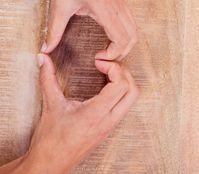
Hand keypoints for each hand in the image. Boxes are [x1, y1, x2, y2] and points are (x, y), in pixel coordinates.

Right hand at [19, 54, 137, 173]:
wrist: (50, 165)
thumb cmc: (51, 140)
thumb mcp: (50, 105)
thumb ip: (47, 78)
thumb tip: (43, 58)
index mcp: (95, 114)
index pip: (121, 86)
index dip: (114, 68)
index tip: (98, 62)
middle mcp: (107, 121)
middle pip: (133, 91)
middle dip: (123, 72)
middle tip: (106, 65)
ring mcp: (110, 126)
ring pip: (131, 100)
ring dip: (124, 82)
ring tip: (106, 73)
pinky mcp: (108, 128)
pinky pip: (124, 106)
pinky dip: (121, 91)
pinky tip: (105, 86)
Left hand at [42, 0, 137, 59]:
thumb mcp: (59, 6)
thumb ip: (54, 31)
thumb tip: (46, 49)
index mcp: (104, 6)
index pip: (122, 38)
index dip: (114, 54)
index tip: (98, 57)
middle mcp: (117, 1)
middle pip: (133, 35)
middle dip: (122, 51)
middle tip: (104, 56)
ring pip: (133, 26)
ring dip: (124, 41)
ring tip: (107, 47)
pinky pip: (129, 16)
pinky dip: (124, 29)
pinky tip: (107, 31)